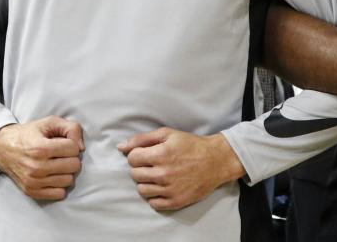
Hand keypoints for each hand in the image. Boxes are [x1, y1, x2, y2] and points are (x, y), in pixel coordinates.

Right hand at [0, 116, 83, 200]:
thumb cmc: (29, 134)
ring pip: (69, 181)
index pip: (74, 149)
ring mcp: (34, 181)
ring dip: (66, 172)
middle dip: (71, 158)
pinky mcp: (32, 191)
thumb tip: (81, 148)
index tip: (63, 143)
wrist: (3, 148)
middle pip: (74, 166)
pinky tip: (53, 176)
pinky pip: (59, 194)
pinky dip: (59, 185)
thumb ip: (71, 128)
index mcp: (41, 148)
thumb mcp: (49, 122)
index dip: (72, 144)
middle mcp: (37, 167)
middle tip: (61, 154)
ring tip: (57, 164)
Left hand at [118, 128, 244, 210]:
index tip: (147, 154)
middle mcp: (163, 174)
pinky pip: (154, 203)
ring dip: (146, 182)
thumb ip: (142, 139)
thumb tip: (121, 147)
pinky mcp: (176, 201)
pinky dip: (155, 196)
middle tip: (152, 164)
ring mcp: (170, 189)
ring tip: (157, 175)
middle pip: (135, 175)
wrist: (215, 161)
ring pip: (142, 190)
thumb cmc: (191, 145)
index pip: (132, 158)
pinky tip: (163, 186)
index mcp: (160, 154)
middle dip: (140, 168)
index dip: (137, 154)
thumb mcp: (167, 134)